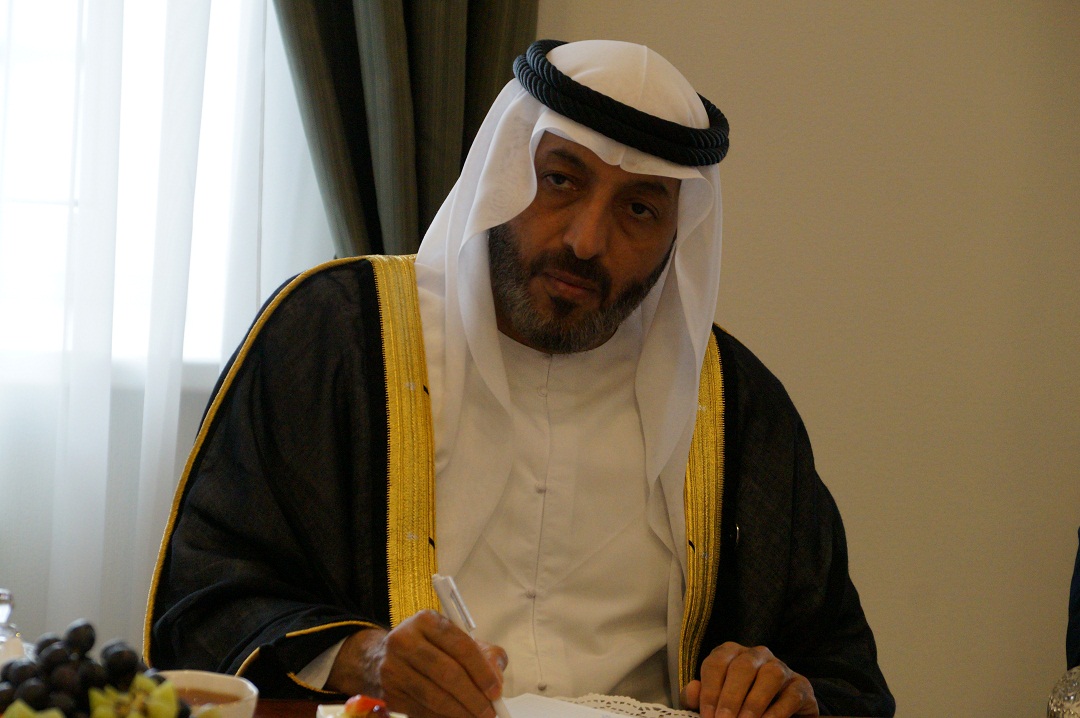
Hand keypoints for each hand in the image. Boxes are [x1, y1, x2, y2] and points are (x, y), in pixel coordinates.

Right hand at [326, 610, 507, 717]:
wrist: (382, 657)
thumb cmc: (430, 648)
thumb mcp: (455, 639)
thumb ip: (484, 654)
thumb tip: (496, 681)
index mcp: (426, 620)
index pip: (461, 646)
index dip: (482, 671)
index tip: (496, 691)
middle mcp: (405, 640)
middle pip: (447, 673)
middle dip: (473, 696)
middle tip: (489, 711)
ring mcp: (392, 667)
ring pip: (434, 696)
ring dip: (460, 712)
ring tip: (476, 717)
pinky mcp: (388, 692)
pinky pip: (421, 710)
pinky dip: (442, 717)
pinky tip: (456, 717)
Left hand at [679, 642, 817, 717]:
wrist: (780, 712)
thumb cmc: (739, 703)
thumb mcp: (716, 700)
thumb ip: (699, 697)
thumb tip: (692, 690)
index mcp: (731, 653)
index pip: (716, 663)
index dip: (709, 691)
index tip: (707, 716)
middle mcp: (757, 654)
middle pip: (743, 666)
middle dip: (731, 697)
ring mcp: (781, 667)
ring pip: (771, 674)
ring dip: (755, 702)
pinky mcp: (801, 685)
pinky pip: (791, 694)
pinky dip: (777, 712)